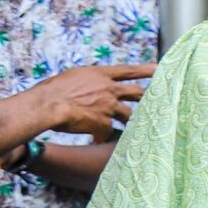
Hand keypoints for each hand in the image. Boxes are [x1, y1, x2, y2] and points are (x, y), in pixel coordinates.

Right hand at [39, 63, 153, 139]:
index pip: (127, 70)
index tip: (159, 69)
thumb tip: (88, 86)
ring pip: (127, 115)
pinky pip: (109, 130)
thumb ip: (86, 81)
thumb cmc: (51, 90)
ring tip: (126, 126)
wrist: (48, 105)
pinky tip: (97, 138)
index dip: (144, 69)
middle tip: (154, 100)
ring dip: (126, 120)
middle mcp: (109, 89)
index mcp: (99, 74)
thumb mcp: (71, 77)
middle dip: (145, 97)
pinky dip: (102, 134)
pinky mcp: (105, 123)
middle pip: (135, 93)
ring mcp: (109, 106)